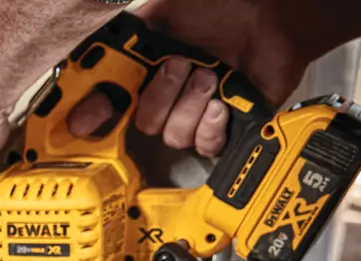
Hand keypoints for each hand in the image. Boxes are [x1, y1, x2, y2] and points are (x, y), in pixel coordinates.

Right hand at [65, 0, 312, 157]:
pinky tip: (220, 105)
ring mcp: (194, 114)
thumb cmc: (226, 7)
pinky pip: (203, 145)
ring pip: (172, 135)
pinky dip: (211, 126)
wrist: (275, 18)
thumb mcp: (166, 10)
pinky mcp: (222, 128)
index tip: (85, 121)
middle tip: (182, 66)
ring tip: (211, 76)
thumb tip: (98, 45)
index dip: (96, 112)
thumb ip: (129, 31)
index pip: (111, 101)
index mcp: (147, 71)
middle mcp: (168, 96)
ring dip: (191, 104)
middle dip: (161, 96)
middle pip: (142, 124)